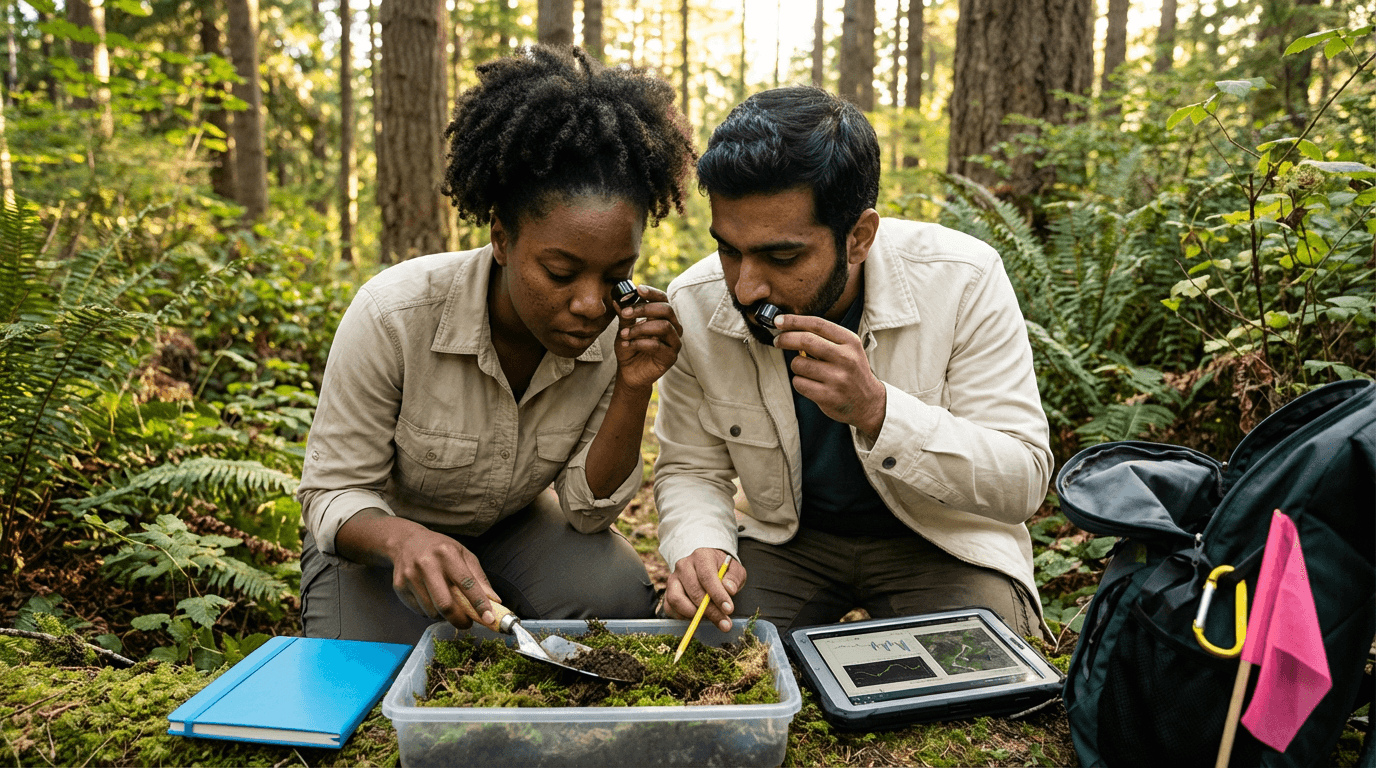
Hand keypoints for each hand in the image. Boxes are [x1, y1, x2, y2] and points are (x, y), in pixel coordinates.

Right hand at [387, 523, 501, 629]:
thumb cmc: (440, 549)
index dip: (479, 603)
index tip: (489, 619)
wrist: (405, 542)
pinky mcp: (399, 586)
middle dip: (460, 619)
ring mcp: (411, 576)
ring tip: (448, 606)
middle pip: (445, 604)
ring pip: (432, 611)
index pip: (467, 583)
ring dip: (444, 616)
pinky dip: (430, 612)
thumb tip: (495, 601)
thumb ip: (479, 578)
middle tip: (467, 623)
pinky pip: (419, 611)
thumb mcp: (463, 554)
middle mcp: (427, 564)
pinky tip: (432, 600)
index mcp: (447, 553)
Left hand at [614, 285, 682, 392]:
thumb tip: (617, 299)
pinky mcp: (671, 357)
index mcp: (663, 317)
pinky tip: (628, 345)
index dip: (652, 293)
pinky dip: (640, 343)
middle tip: (625, 313)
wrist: (628, 372)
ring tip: (624, 334)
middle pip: (666, 310)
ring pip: (664, 326)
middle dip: (644, 309)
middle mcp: (673, 327)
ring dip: (641, 328)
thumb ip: (624, 316)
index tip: (638, 289)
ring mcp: (674, 342)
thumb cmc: (629, 348)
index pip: (663, 299)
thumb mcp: (624, 329)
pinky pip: (658, 345)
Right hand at [664, 548, 746, 632]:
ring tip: (710, 619)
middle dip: (711, 611)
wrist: (707, 566)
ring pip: (677, 600)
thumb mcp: (734, 570)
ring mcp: (673, 579)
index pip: (707, 576)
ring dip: (694, 614)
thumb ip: (734, 578)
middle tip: (725, 623)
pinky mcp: (668, 592)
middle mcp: (683, 566)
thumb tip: (729, 589)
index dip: (718, 595)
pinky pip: (670, 609)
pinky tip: (697, 618)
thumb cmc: (722, 570)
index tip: (729, 609)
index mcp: (701, 556)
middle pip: (693, 591)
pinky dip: (683, 617)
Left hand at [773, 314, 886, 439]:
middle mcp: (846, 358)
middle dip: (786, 339)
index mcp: (850, 342)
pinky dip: (799, 382)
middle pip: (806, 340)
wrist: (869, 402)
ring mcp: (837, 378)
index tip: (779, 320)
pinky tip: (810, 383)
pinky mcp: (828, 396)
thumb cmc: (852, 372)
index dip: (794, 320)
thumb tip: (790, 329)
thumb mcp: (848, 349)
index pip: (818, 324)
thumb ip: (825, 338)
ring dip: (796, 365)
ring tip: (807, 370)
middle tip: (778, 341)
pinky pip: (799, 383)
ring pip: (799, 364)